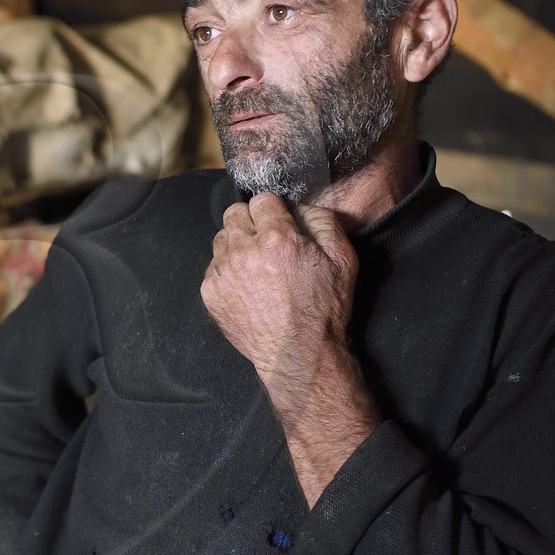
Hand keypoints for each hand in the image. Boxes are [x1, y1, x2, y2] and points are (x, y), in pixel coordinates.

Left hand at [202, 193, 377, 503]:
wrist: (299, 355)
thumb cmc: (324, 309)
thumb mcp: (343, 259)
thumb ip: (322, 220)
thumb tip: (298, 206)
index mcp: (277, 239)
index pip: (261, 199)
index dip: (273, 210)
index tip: (280, 222)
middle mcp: (244, 252)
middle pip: (234, 213)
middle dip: (251, 222)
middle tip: (266, 242)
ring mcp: (223, 273)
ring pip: (221, 239)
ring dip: (237, 246)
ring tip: (258, 268)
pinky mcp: (210, 293)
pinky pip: (213, 267)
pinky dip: (227, 271)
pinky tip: (249, 288)